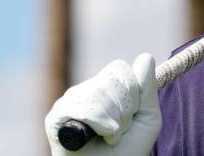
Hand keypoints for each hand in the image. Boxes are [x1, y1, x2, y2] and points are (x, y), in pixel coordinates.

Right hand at [45, 54, 161, 155]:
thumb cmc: (128, 151)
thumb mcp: (148, 119)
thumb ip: (148, 89)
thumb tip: (145, 57)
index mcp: (107, 88)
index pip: (120, 69)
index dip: (132, 93)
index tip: (133, 116)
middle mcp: (86, 90)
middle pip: (109, 78)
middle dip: (123, 109)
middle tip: (119, 130)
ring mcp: (70, 101)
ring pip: (96, 92)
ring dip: (111, 121)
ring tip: (108, 136)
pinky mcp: (56, 116)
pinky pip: (79, 106)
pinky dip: (96, 123)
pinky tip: (94, 137)